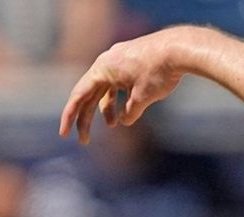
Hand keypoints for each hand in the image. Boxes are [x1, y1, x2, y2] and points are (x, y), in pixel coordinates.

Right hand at [59, 26, 206, 143]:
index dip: (70, 117)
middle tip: (85, 141)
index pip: (78, 96)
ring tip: (114, 124)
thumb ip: (130, 112)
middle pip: (90, 95)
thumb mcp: (143, 98)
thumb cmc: (159, 71)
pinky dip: (120, 97)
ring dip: (106, 108)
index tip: (63, 135)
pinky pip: (119, 82)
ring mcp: (119, 60)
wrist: (179, 47)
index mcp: (101, 69)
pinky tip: (128, 110)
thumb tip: (124, 120)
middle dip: (87, 118)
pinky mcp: (132, 60)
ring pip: (105, 89)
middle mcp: (106, 62)